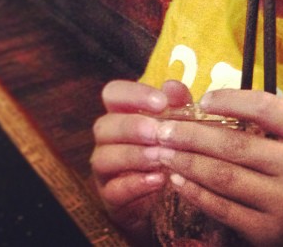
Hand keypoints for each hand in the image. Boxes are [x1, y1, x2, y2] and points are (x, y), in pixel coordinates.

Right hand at [90, 79, 191, 238]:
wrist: (168, 191)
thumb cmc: (170, 146)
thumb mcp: (179, 122)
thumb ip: (177, 103)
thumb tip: (172, 86)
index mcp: (121, 112)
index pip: (113, 93)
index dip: (134, 94)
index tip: (161, 102)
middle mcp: (107, 138)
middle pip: (104, 125)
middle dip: (131, 127)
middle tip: (157, 132)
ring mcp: (105, 168)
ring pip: (104, 158)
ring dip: (133, 156)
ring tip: (160, 157)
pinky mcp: (111, 196)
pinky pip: (114, 190)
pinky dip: (136, 184)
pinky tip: (159, 179)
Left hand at [151, 89, 282, 246]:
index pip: (266, 108)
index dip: (231, 98)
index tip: (205, 98)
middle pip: (235, 144)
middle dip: (193, 132)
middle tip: (164, 125)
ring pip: (223, 177)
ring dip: (186, 160)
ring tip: (161, 148)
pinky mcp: (269, 233)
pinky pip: (224, 209)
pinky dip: (196, 193)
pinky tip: (176, 179)